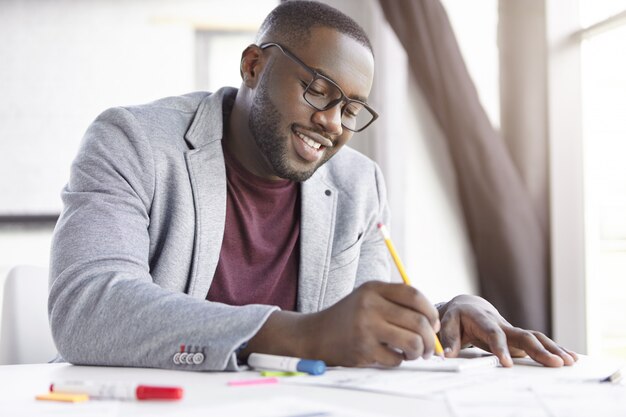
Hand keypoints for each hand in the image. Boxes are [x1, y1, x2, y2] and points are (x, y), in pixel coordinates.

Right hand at [243, 281, 441, 366]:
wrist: (316, 334)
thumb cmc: (349, 317)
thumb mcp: (368, 298)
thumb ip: (396, 302)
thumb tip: (432, 322)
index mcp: (373, 288)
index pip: (413, 295)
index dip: (430, 311)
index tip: (434, 324)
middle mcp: (369, 305)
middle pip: (418, 321)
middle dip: (430, 337)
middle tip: (429, 346)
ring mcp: (365, 328)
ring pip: (412, 341)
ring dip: (418, 351)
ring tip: (413, 352)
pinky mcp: (363, 349)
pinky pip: (396, 359)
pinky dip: (399, 360)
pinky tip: (390, 355)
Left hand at [437, 294, 577, 366]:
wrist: (467, 306)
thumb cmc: (457, 315)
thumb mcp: (447, 323)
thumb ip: (448, 339)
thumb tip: (447, 355)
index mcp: (483, 320)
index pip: (494, 334)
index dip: (501, 348)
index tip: (507, 365)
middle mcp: (501, 324)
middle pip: (523, 336)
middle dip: (539, 350)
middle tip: (555, 364)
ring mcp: (512, 330)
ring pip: (535, 337)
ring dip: (552, 349)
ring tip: (569, 362)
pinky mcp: (517, 337)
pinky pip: (537, 342)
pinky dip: (554, 349)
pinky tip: (570, 357)